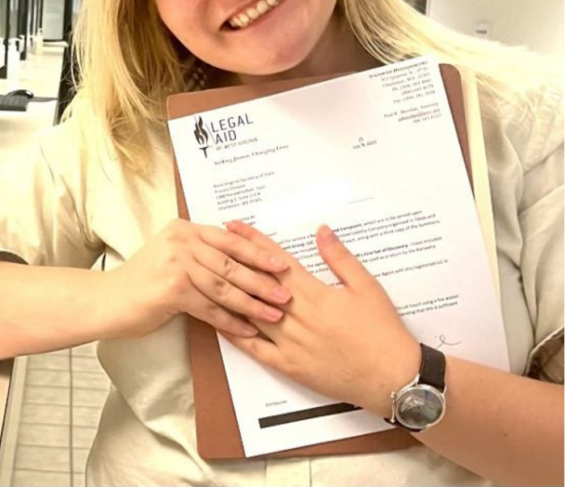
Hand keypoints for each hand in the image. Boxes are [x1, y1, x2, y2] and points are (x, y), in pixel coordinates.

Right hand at [105, 218, 292, 338]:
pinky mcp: (172, 288)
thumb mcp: (172, 255)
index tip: (281, 263)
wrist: (109, 300)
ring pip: (223, 285)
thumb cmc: (143, 282)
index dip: (257, 252)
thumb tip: (239, 261)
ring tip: (273, 314)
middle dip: (261, 278)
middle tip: (285, 292)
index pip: (229, 239)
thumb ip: (199, 253)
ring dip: (252, 302)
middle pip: (230, 261)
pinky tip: (247, 330)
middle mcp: (181, 240)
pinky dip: (230, 321)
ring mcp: (176, 262)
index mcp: (185, 229)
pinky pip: (210, 307)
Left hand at [222, 221, 419, 415]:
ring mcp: (290, 344)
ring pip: (251, 314)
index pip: (276, 261)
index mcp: (315, 294)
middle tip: (213, 242)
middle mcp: (297, 316)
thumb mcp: (367, 287)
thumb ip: (340, 258)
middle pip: (257, 283)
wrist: (393, 378)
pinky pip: (255, 349)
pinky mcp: (290, 367)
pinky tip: (220, 322)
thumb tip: (321, 230)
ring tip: (210, 276)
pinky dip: (236, 334)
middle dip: (234, 260)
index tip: (234, 225)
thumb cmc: (383, 331)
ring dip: (231, 293)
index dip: (253, 241)